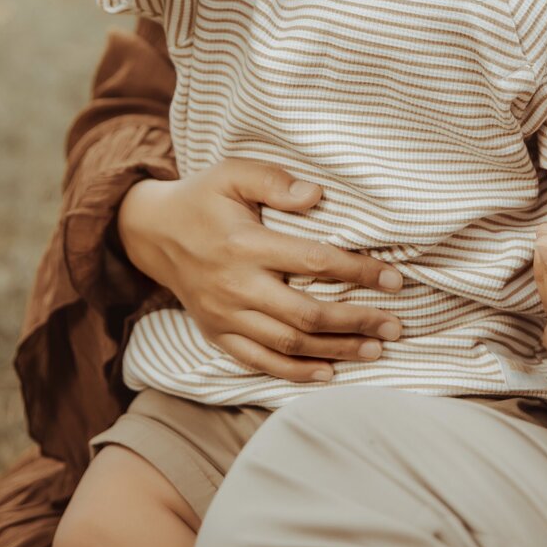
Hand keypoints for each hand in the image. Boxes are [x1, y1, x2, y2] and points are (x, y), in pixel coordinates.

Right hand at [118, 159, 403, 383]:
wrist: (151, 232)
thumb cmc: (201, 197)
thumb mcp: (232, 173)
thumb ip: (274, 181)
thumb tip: (316, 194)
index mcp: (244, 245)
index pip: (312, 261)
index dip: (357, 271)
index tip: (393, 279)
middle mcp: (236, 286)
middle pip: (306, 313)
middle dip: (356, 321)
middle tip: (396, 325)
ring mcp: (225, 316)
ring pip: (289, 343)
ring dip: (336, 350)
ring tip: (376, 349)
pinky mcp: (217, 334)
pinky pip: (260, 362)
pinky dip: (296, 372)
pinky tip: (329, 373)